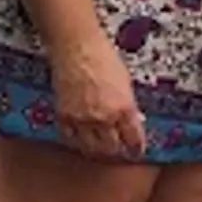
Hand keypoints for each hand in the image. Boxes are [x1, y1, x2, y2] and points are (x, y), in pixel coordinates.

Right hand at [54, 44, 146, 161]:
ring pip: (91, 148)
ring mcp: (83, 119)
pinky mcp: (64, 116)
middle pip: (112, 148)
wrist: (77, 48)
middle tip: (118, 153)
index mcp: (124, 109)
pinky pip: (71, 138)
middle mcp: (105, 118)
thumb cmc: (104, 58)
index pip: (133, 139)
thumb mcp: (126, 82)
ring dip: (97, 151)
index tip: (136, 152)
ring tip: (100, 150)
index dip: (136, 149)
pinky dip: (77, 141)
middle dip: (117, 153)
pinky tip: (81, 140)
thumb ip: (129, 105)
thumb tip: (135, 120)